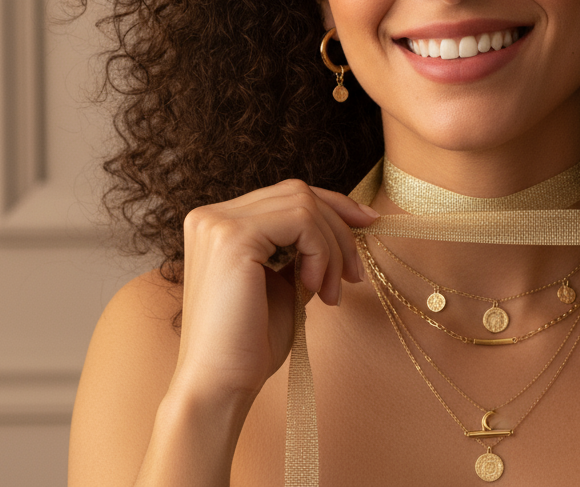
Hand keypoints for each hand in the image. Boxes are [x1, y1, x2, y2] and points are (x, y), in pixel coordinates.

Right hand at [173, 180, 378, 404]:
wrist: (219, 386)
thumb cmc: (250, 345)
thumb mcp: (285, 286)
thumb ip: (302, 254)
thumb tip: (345, 229)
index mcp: (217, 224)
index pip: (285, 195)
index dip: (332, 205)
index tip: (368, 225)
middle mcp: (211, 216)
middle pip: (297, 193)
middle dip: (339, 229)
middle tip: (354, 276)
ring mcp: (217, 223)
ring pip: (304, 205)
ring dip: (332, 248)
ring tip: (332, 292)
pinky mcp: (231, 237)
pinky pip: (301, 221)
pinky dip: (321, 252)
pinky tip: (315, 288)